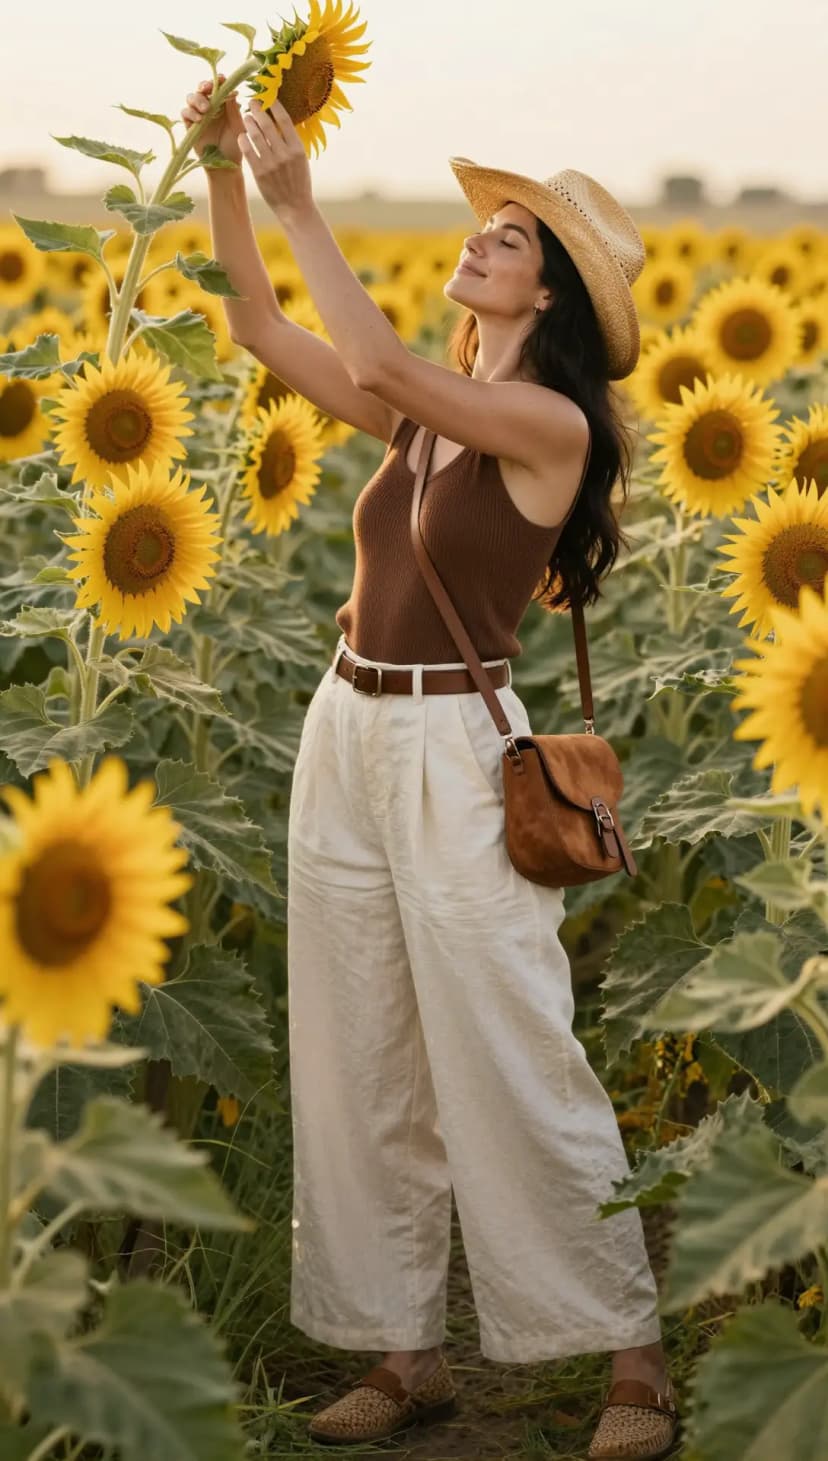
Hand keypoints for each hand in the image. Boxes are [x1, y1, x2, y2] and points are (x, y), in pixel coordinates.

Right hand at [180, 74, 243, 163]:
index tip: (221, 79)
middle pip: (201, 88)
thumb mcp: (238, 125)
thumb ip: (233, 108)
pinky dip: (190, 113)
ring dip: (197, 99)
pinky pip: (185, 113)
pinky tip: (199, 119)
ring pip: (191, 98)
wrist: (226, 165)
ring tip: (205, 109)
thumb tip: (231, 89)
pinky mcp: (190, 125)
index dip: (218, 80)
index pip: (217, 86)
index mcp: (223, 103)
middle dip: (204, 85)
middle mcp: (210, 106)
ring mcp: (199, 115)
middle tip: (208, 89)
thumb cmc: (235, 145)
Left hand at [238, 97, 314, 219]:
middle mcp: (284, 154)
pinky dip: (243, 140)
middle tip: (252, 102)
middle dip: (257, 110)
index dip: (274, 106)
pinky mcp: (259, 173)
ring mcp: (271, 164)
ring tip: (246, 117)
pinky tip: (242, 135)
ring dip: (249, 123)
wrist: (295, 208)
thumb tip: (277, 121)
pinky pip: (248, 150)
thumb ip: (290, 142)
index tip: (268, 99)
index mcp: (297, 149)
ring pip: (255, 135)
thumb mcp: (301, 160)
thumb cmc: (298, 182)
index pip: (284, 120)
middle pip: (267, 124)